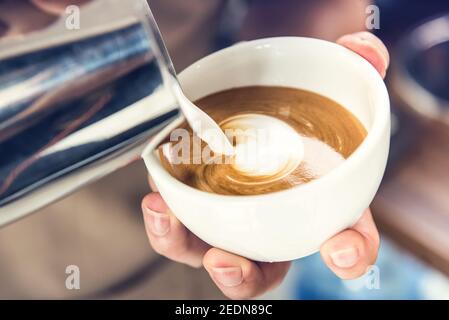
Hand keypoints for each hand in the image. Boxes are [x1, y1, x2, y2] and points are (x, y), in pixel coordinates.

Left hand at [141, 31, 388, 298]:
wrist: (264, 92)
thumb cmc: (300, 103)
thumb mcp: (335, 78)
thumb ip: (358, 64)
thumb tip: (361, 50)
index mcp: (319, 205)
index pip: (345, 242)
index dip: (348, 253)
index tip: (339, 250)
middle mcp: (273, 221)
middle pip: (261, 270)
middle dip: (243, 276)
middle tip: (225, 262)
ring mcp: (230, 214)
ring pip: (204, 250)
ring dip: (179, 242)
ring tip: (162, 215)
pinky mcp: (194, 198)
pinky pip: (176, 219)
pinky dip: (163, 216)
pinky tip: (155, 194)